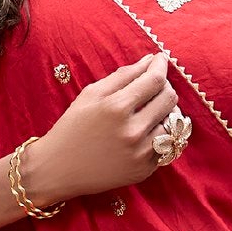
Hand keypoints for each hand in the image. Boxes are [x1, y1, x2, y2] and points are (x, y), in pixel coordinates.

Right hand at [25, 52, 179, 202]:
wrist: (58, 170)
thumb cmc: (72, 128)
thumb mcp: (91, 94)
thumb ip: (123, 75)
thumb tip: (150, 60)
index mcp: (117, 107)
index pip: (155, 80)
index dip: (160, 66)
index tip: (159, 60)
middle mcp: (133, 131)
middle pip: (169, 99)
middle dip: (164, 87)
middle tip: (153, 85)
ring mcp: (141, 153)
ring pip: (173, 123)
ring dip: (164, 112)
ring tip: (148, 110)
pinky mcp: (144, 170)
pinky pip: (166, 145)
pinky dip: (158, 135)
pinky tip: (141, 133)